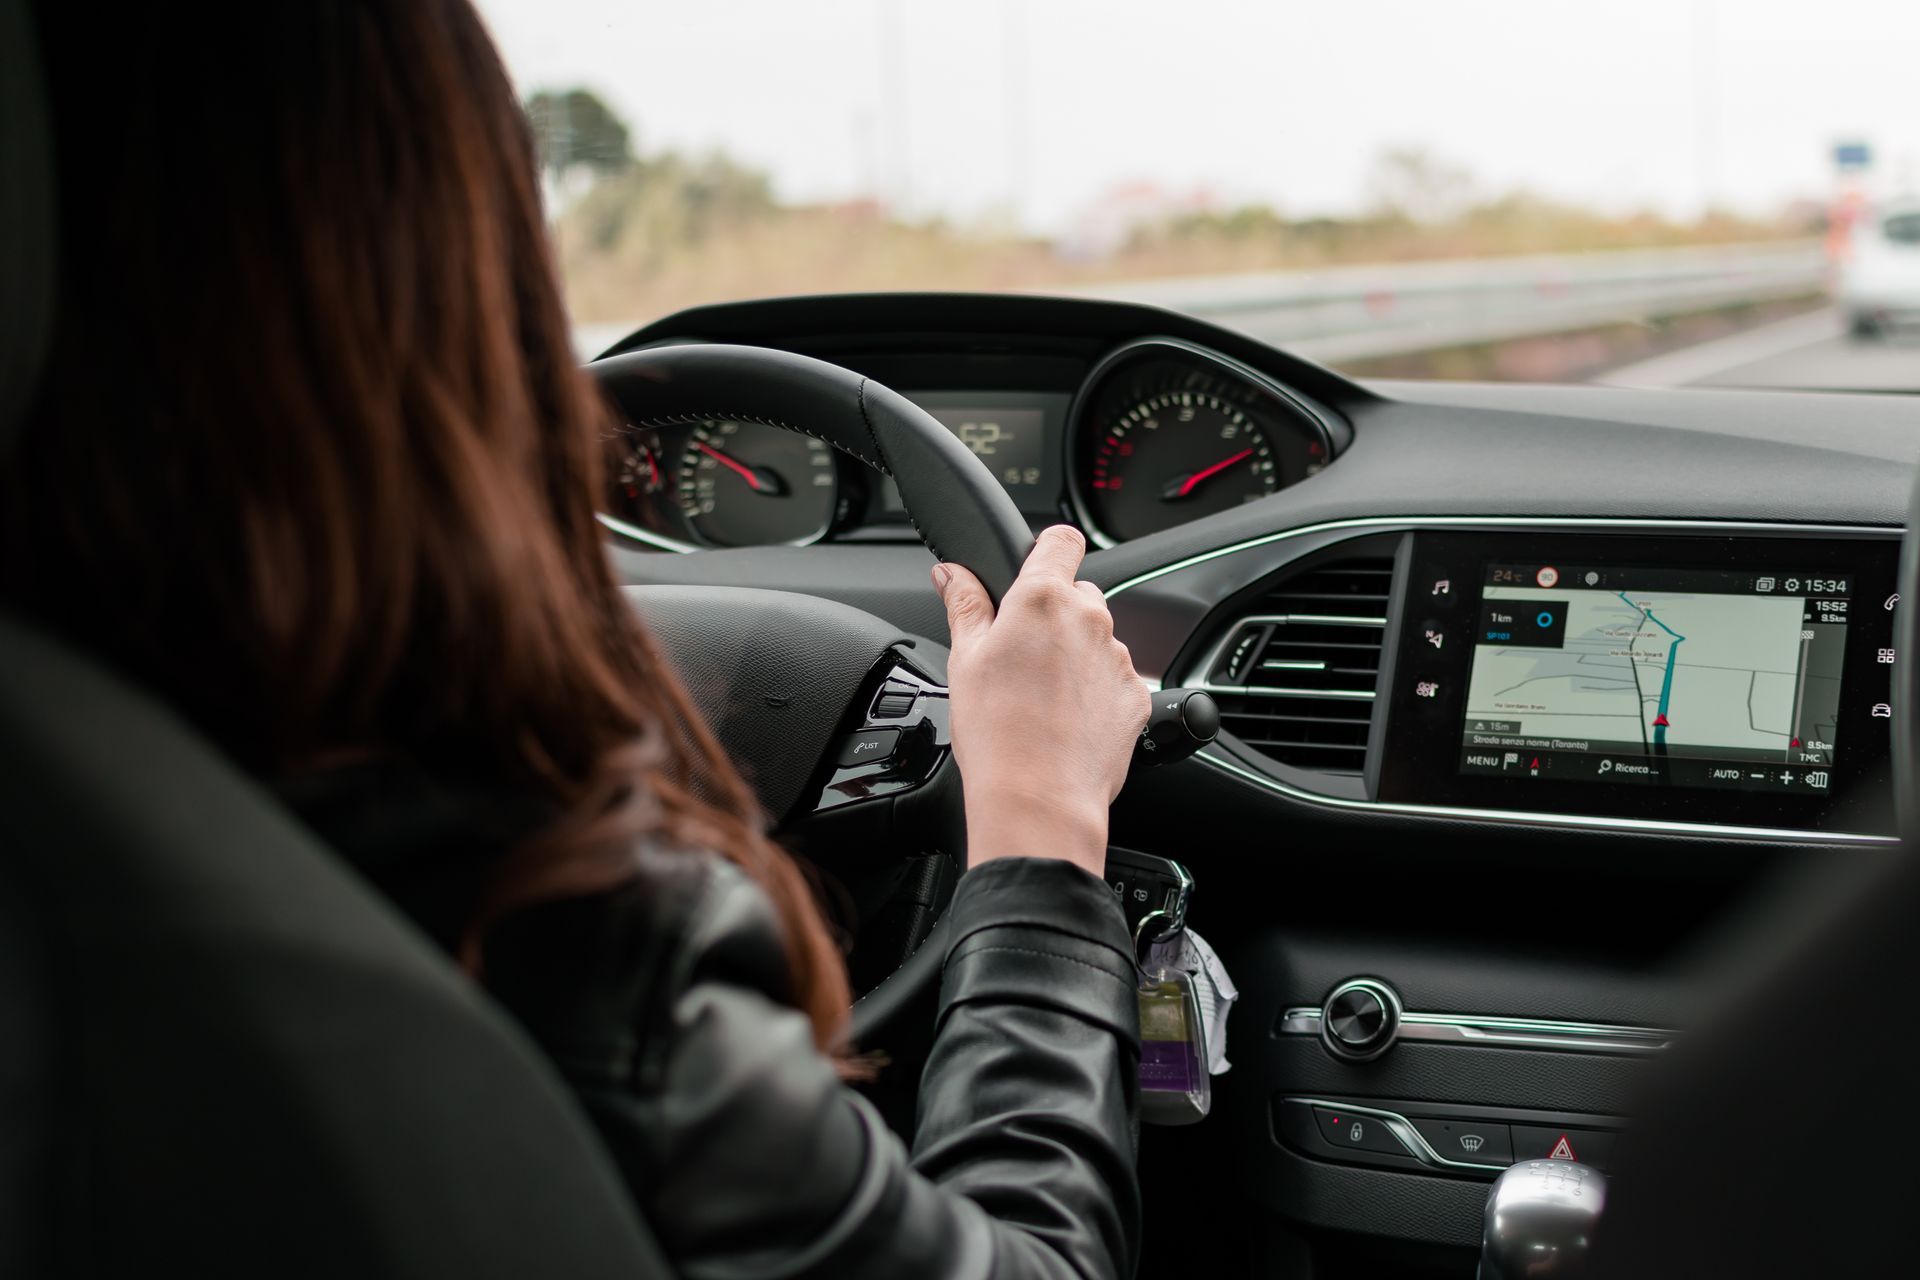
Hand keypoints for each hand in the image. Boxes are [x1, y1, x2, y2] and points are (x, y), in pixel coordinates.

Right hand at [934, 526, 1151, 877]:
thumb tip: (952, 573)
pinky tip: (1066, 719)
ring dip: (1075, 654)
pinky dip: (1095, 690)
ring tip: (1041, 697)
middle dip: (1053, 614)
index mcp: (1044, 598)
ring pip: (1096, 638)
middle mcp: (1090, 618)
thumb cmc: (998, 733)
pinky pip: (1115, 677)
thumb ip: (964, 604)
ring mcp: (1118, 658)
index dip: (1047, 550)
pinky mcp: (1136, 695)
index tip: (1034, 568)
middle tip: (1020, 656)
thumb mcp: (964, 660)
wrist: (1039, 798)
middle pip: (1077, 594)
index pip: (1061, 539)